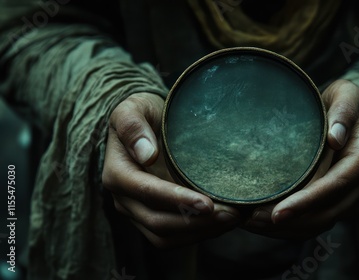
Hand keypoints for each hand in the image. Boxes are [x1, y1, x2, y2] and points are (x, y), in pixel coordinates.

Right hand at [102, 93, 239, 247]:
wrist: (146, 126)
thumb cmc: (143, 114)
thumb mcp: (134, 107)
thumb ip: (133, 126)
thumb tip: (147, 155)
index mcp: (118, 173)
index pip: (146, 192)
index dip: (176, 200)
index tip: (207, 203)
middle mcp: (124, 199)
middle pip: (158, 222)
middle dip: (195, 222)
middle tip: (231, 214)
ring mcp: (137, 213)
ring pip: (165, 237)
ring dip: (200, 232)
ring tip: (232, 219)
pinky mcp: (152, 219)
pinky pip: (172, 238)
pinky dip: (197, 234)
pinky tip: (222, 223)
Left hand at [242, 80, 358, 238]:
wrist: (348, 115)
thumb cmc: (343, 100)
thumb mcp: (348, 93)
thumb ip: (344, 110)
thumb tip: (335, 138)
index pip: (336, 185)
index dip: (307, 201)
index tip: (277, 212)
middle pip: (326, 213)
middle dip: (290, 221)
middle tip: (251, 220)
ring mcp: (352, 197)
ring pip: (319, 224)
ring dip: (285, 230)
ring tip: (250, 223)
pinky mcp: (338, 203)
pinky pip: (315, 223)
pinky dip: (289, 228)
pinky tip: (262, 223)